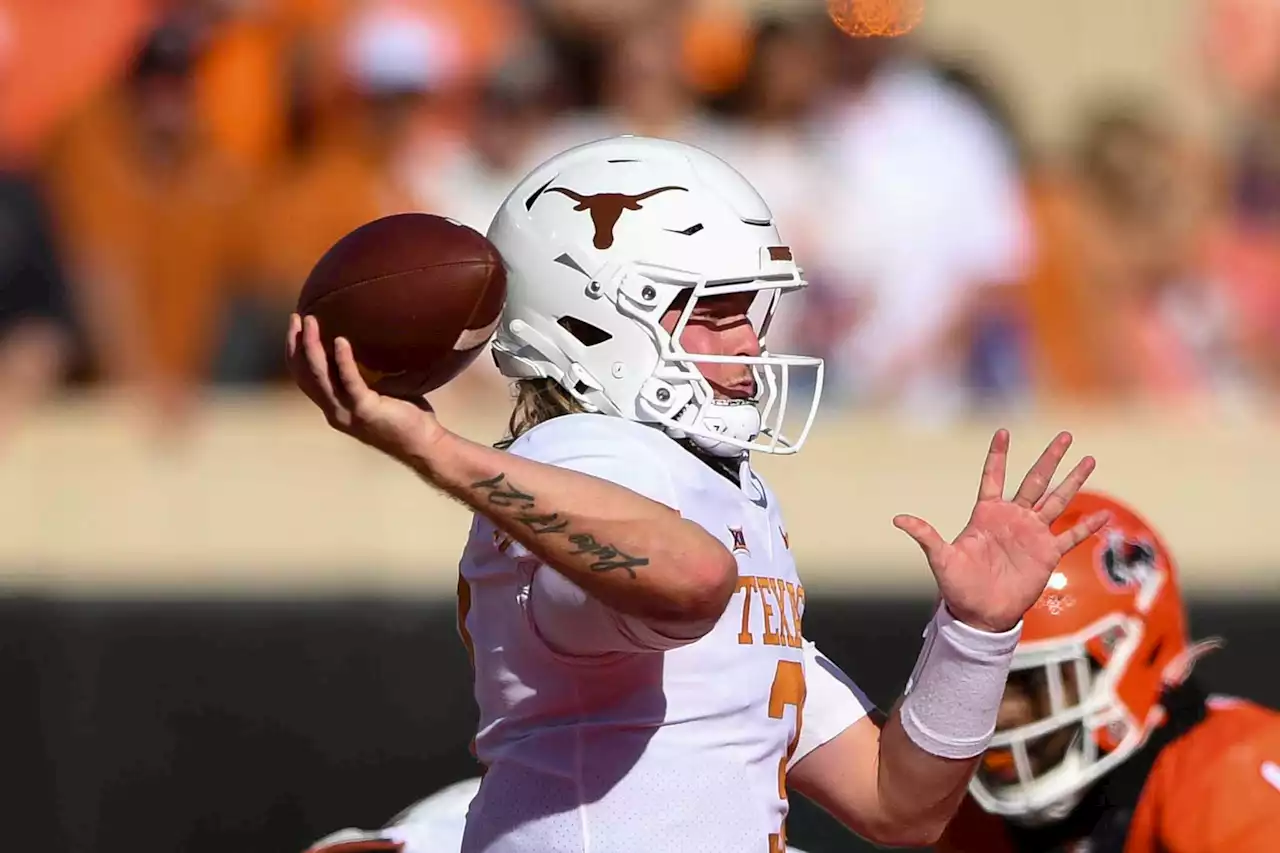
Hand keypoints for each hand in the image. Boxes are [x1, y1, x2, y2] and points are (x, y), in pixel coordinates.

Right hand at [286, 313, 444, 460]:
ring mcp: (347, 412)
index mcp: (334, 406)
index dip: (296, 352)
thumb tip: (369, 343)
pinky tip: (341, 341)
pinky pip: (349, 381)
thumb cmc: (406, 418)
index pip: (304, 378)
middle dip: (297, 344)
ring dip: (312, 347)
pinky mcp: (365, 410)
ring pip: (319, 376)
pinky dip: (343, 360)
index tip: (297, 326)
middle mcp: (334, 411)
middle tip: (297, 318)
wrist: (424, 445)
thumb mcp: (379, 393)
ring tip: (312, 322)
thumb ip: (366, 376)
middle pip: (304, 375)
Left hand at [893, 430, 1107, 632]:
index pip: (993, 476)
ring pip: (1057, 500)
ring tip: (1089, 459)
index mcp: (986, 514)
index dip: (998, 455)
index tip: (1003, 430)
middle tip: (1065, 435)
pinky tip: (1105, 516)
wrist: (980, 614)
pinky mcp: (1047, 554)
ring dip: (1073, 481)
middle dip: (1050, 458)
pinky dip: (1087, 526)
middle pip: (1035, 480)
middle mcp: (1012, 518)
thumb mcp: (941, 559)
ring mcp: (1032, 534)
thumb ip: (926, 536)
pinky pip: (1071, 536)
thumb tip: (897, 520)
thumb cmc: (958, 586)